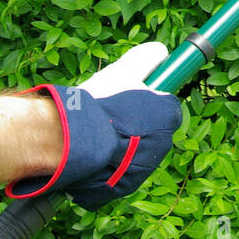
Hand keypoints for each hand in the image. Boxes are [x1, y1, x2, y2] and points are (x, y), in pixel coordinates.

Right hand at [7, 42, 181, 209]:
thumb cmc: (101, 103)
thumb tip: (161, 52)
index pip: (166, 105)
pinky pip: (119, 171)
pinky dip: (109, 163)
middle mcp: (162, 145)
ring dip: (121, 142)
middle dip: (134, 121)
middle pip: (151, 129)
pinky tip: (93, 151)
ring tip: (97, 131)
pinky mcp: (124, 187)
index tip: (130, 95)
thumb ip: (146, 59)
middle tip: (110, 112)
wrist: (70, 141)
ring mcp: (144, 169)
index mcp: (167, 115)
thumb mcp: (124, 71)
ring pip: (135, 150)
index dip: (147, 97)